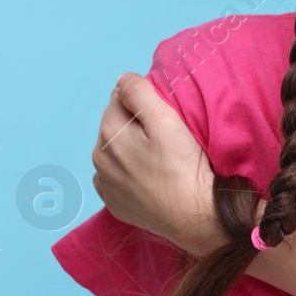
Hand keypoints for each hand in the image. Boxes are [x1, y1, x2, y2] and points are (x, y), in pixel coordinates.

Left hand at [91, 73, 227, 257]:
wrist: (196, 217)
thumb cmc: (184, 166)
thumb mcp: (166, 121)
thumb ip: (140, 93)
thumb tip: (122, 78)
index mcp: (109, 133)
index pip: (119, 98)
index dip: (144, 100)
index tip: (166, 114)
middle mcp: (99, 158)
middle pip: (116, 124)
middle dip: (135, 123)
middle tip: (167, 136)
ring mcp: (106, 184)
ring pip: (116, 151)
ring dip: (132, 147)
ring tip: (161, 157)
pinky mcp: (116, 204)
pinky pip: (118, 177)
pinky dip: (131, 172)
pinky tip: (152, 177)